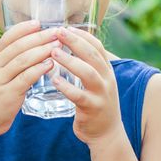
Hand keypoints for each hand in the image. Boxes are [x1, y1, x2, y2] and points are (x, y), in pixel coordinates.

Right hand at [0, 20, 59, 138]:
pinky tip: (50, 64)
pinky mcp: (8, 94)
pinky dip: (39, 69)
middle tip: (56, 32)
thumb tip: (33, 47)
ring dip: (42, 50)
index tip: (38, 22)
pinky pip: (25, 78)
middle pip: (19, 46)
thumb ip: (11, 62)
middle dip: (39, 37)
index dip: (23, 29)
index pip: (8, 38)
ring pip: (23, 60)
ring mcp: (0, 80)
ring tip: (58, 45)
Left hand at [50, 27, 123, 147]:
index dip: (82, 35)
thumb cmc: (96, 102)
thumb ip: (88, 65)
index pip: (97, 46)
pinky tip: (54, 80)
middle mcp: (107, 79)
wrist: (107, 133)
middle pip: (93, 55)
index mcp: (107, 70)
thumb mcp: (98, 81)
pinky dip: (67, 87)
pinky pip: (79, 96)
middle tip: (58, 32)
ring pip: (88, 73)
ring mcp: (101, 94)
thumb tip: (71, 44)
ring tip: (53, 52)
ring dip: (70, 61)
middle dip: (75, 42)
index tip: (66, 27)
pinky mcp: (93, 109)